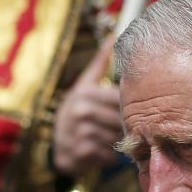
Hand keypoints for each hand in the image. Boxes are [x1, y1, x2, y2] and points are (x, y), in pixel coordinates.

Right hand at [52, 37, 122, 176]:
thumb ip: (100, 63)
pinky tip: (103, 150)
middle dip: (126, 126)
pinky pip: (109, 155)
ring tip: (111, 138)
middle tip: (125, 129)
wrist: (57, 145)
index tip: (134, 110)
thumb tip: (113, 35)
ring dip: (118, 141)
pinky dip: (110, 156)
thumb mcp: (84, 85)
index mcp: (85, 92)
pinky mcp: (82, 152)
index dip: (131, 106)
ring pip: (116, 137)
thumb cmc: (76, 112)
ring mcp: (80, 132)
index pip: (120, 98)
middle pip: (121, 119)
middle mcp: (81, 111)